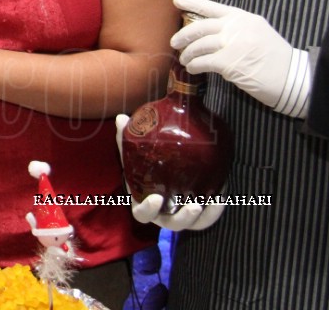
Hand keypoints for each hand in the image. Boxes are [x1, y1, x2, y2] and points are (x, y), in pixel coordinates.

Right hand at [114, 114, 224, 230]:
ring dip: (203, 217)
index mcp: (145, 203)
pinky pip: (209, 217)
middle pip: (172, 224)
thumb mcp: (135, 153)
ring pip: (193, 224)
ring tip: (211, 201)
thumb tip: (121, 118)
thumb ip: (127, 139)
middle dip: (183, 218)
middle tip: (194, 206)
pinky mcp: (199, 213)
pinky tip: (222, 192)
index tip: (156, 198)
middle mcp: (163, 214)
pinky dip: (216, 209)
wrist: (164, 170)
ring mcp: (182, 215)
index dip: (148, 210)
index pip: (142, 214)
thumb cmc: (145, 165)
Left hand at [172, 0, 305, 112]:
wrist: (291, 77)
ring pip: (199, 45)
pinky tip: (193, 69)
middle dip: (183, 35)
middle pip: (200, 27)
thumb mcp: (257, 32)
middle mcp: (236, 27)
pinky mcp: (229, 62)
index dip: (192, 2)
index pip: (212, 7)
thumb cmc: (274, 57)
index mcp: (242, 17)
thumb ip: (236, 29)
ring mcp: (233, 43)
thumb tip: (210, 33)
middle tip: (175, 43)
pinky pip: (203, 61)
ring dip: (188, 54)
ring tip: (185, 60)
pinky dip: (195, 65)